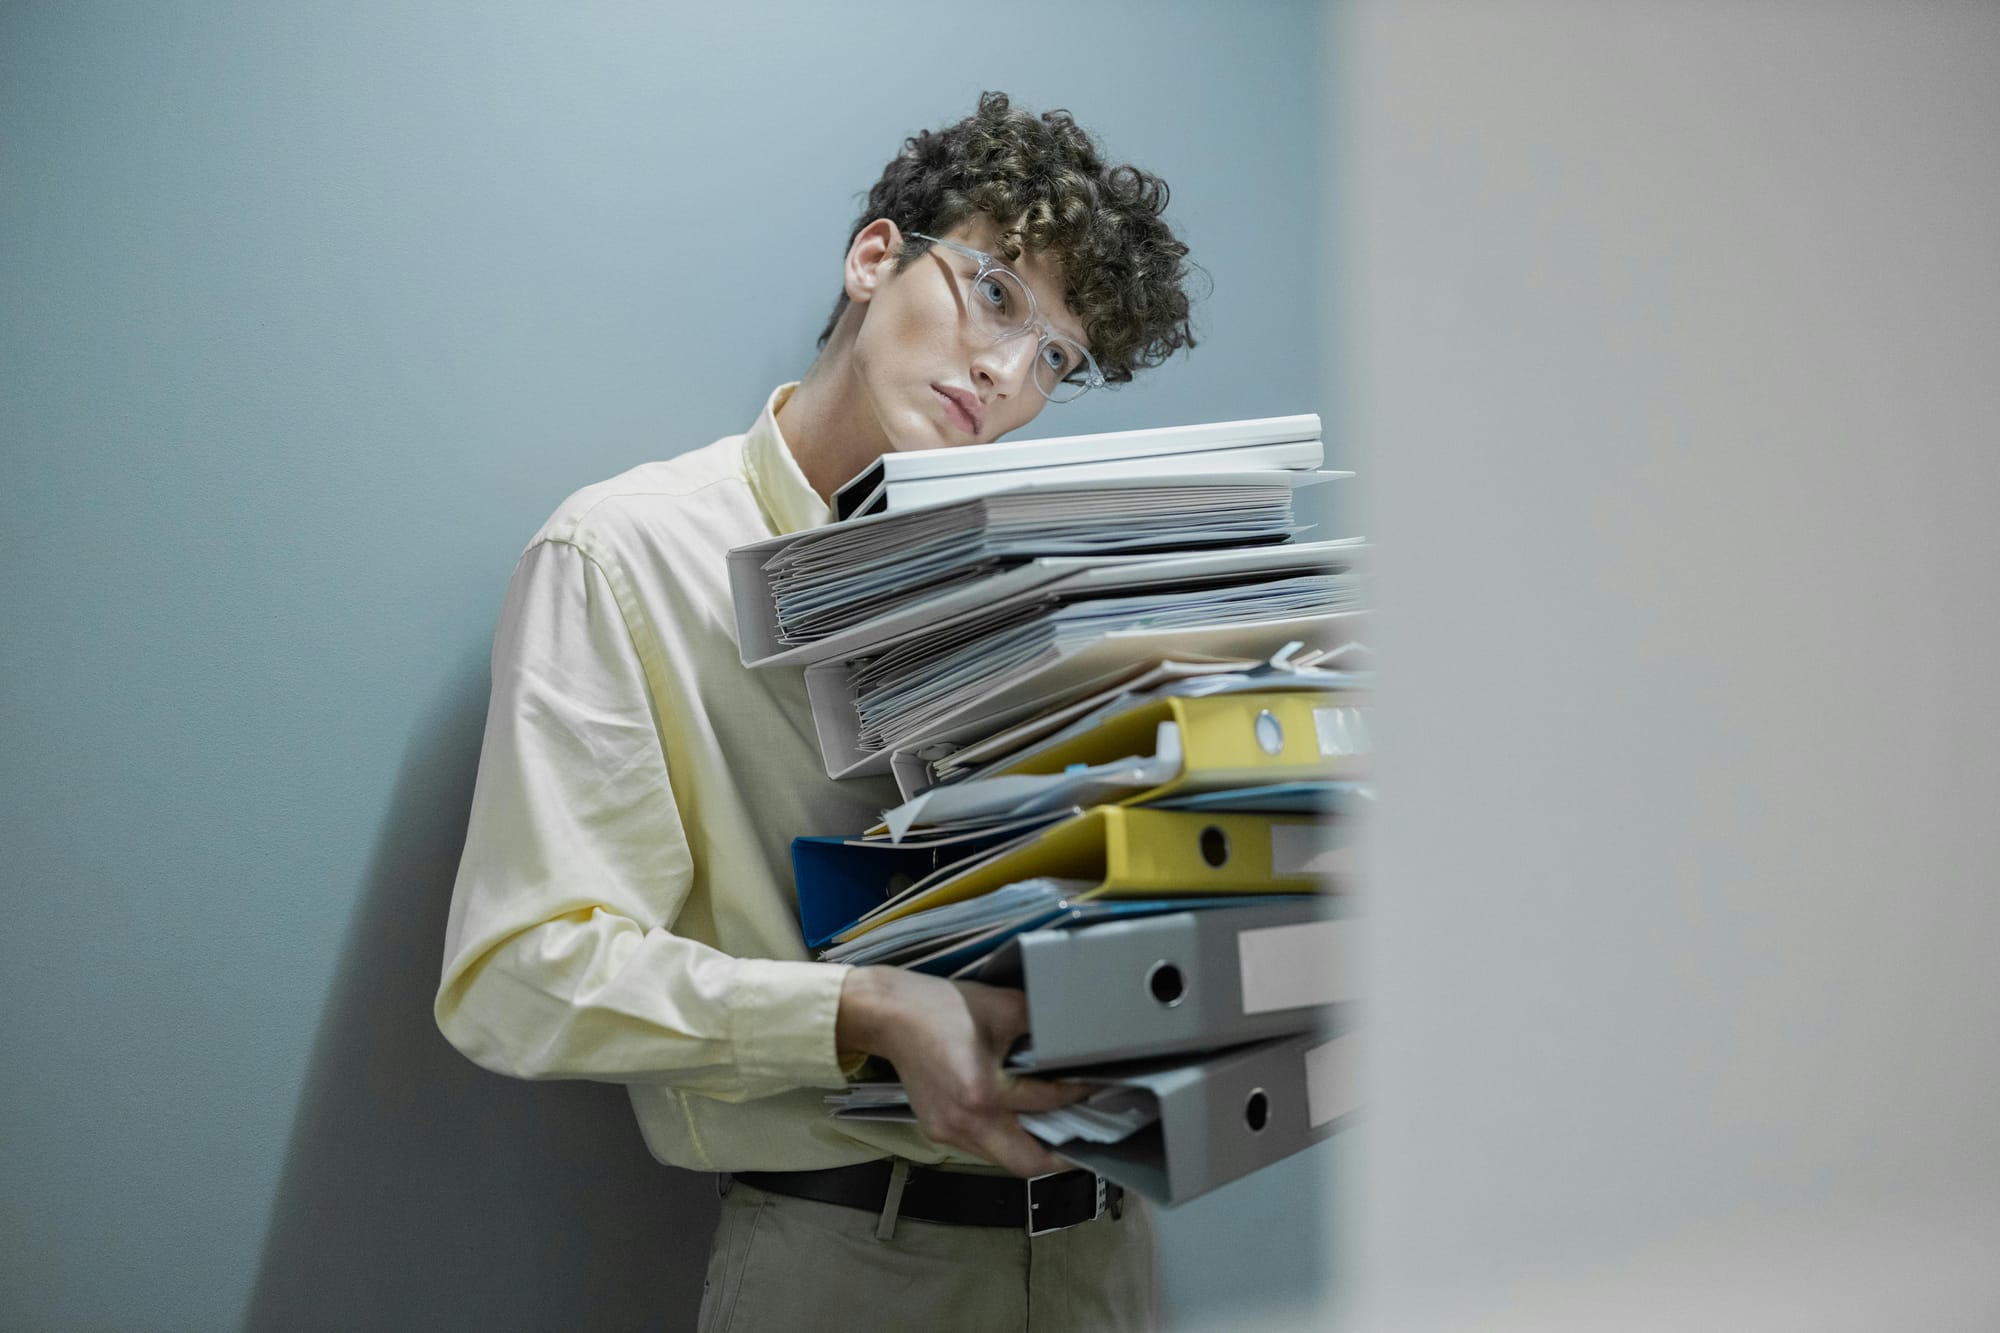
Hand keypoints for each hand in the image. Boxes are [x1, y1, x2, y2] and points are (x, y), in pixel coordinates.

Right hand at [836, 965, 1087, 1176]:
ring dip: (1031, 1150)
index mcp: (983, 1090)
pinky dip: (1005, 1139)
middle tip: (1084, 1141)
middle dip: (1060, 1158)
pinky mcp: (938, 1130)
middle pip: (1027, 1162)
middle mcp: (967, 1121)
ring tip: (1056, 1129)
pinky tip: (1018, 1120)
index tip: (1096, 1086)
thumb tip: (1071, 1033)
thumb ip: (1040, 1024)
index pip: (1047, 1102)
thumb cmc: (940, 1007)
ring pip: (1003, 1160)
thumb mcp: (1002, 1007)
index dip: (1077, 1093)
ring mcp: (950, 1131)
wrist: (889, 1015)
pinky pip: (981, 1148)